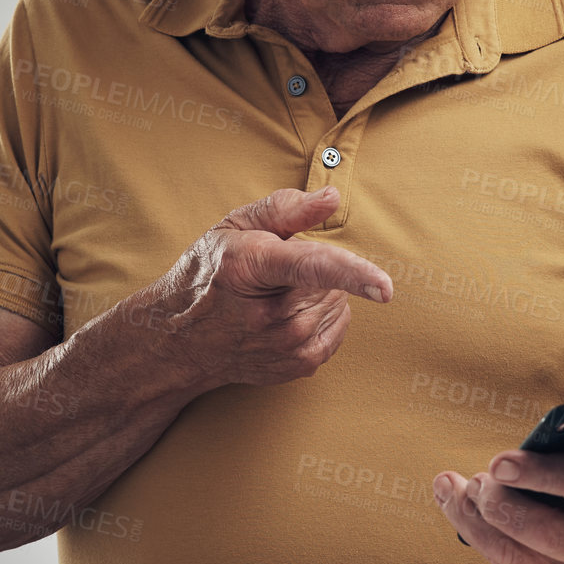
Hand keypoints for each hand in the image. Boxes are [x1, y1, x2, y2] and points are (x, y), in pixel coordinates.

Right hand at [113, 185, 392, 390]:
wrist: (177, 339)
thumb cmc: (209, 273)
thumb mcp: (236, 227)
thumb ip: (287, 207)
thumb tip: (332, 197)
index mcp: (251, 266)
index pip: (310, 267)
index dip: (352, 275)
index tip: (386, 288)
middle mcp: (267, 314)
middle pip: (329, 279)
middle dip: (312, 269)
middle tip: (271, 276)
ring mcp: (283, 346)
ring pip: (337, 303)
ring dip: (318, 294)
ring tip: (273, 298)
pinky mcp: (296, 366)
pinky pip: (339, 329)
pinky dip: (325, 316)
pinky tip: (290, 315)